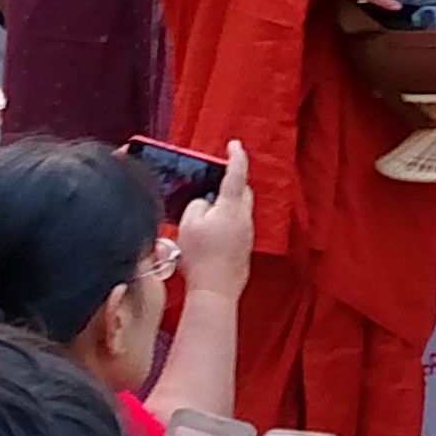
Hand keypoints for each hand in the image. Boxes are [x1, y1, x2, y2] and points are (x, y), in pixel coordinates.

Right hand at [175, 139, 257, 294]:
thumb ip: (197, 205)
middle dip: (232, 181)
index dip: (236, 156)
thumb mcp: (188, 224)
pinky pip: (238, 227)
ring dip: (228, 204)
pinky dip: (228, 222)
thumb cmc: (200, 257)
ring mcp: (247, 234)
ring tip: (208, 210)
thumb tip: (205, 203)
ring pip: (241, 210)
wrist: (215, 291)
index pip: (237, 173)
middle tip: (215, 180)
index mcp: (231, 206)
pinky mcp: (245, 249)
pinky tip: (212, 233)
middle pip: (243, 191)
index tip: (234, 145)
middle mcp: (244, 218)